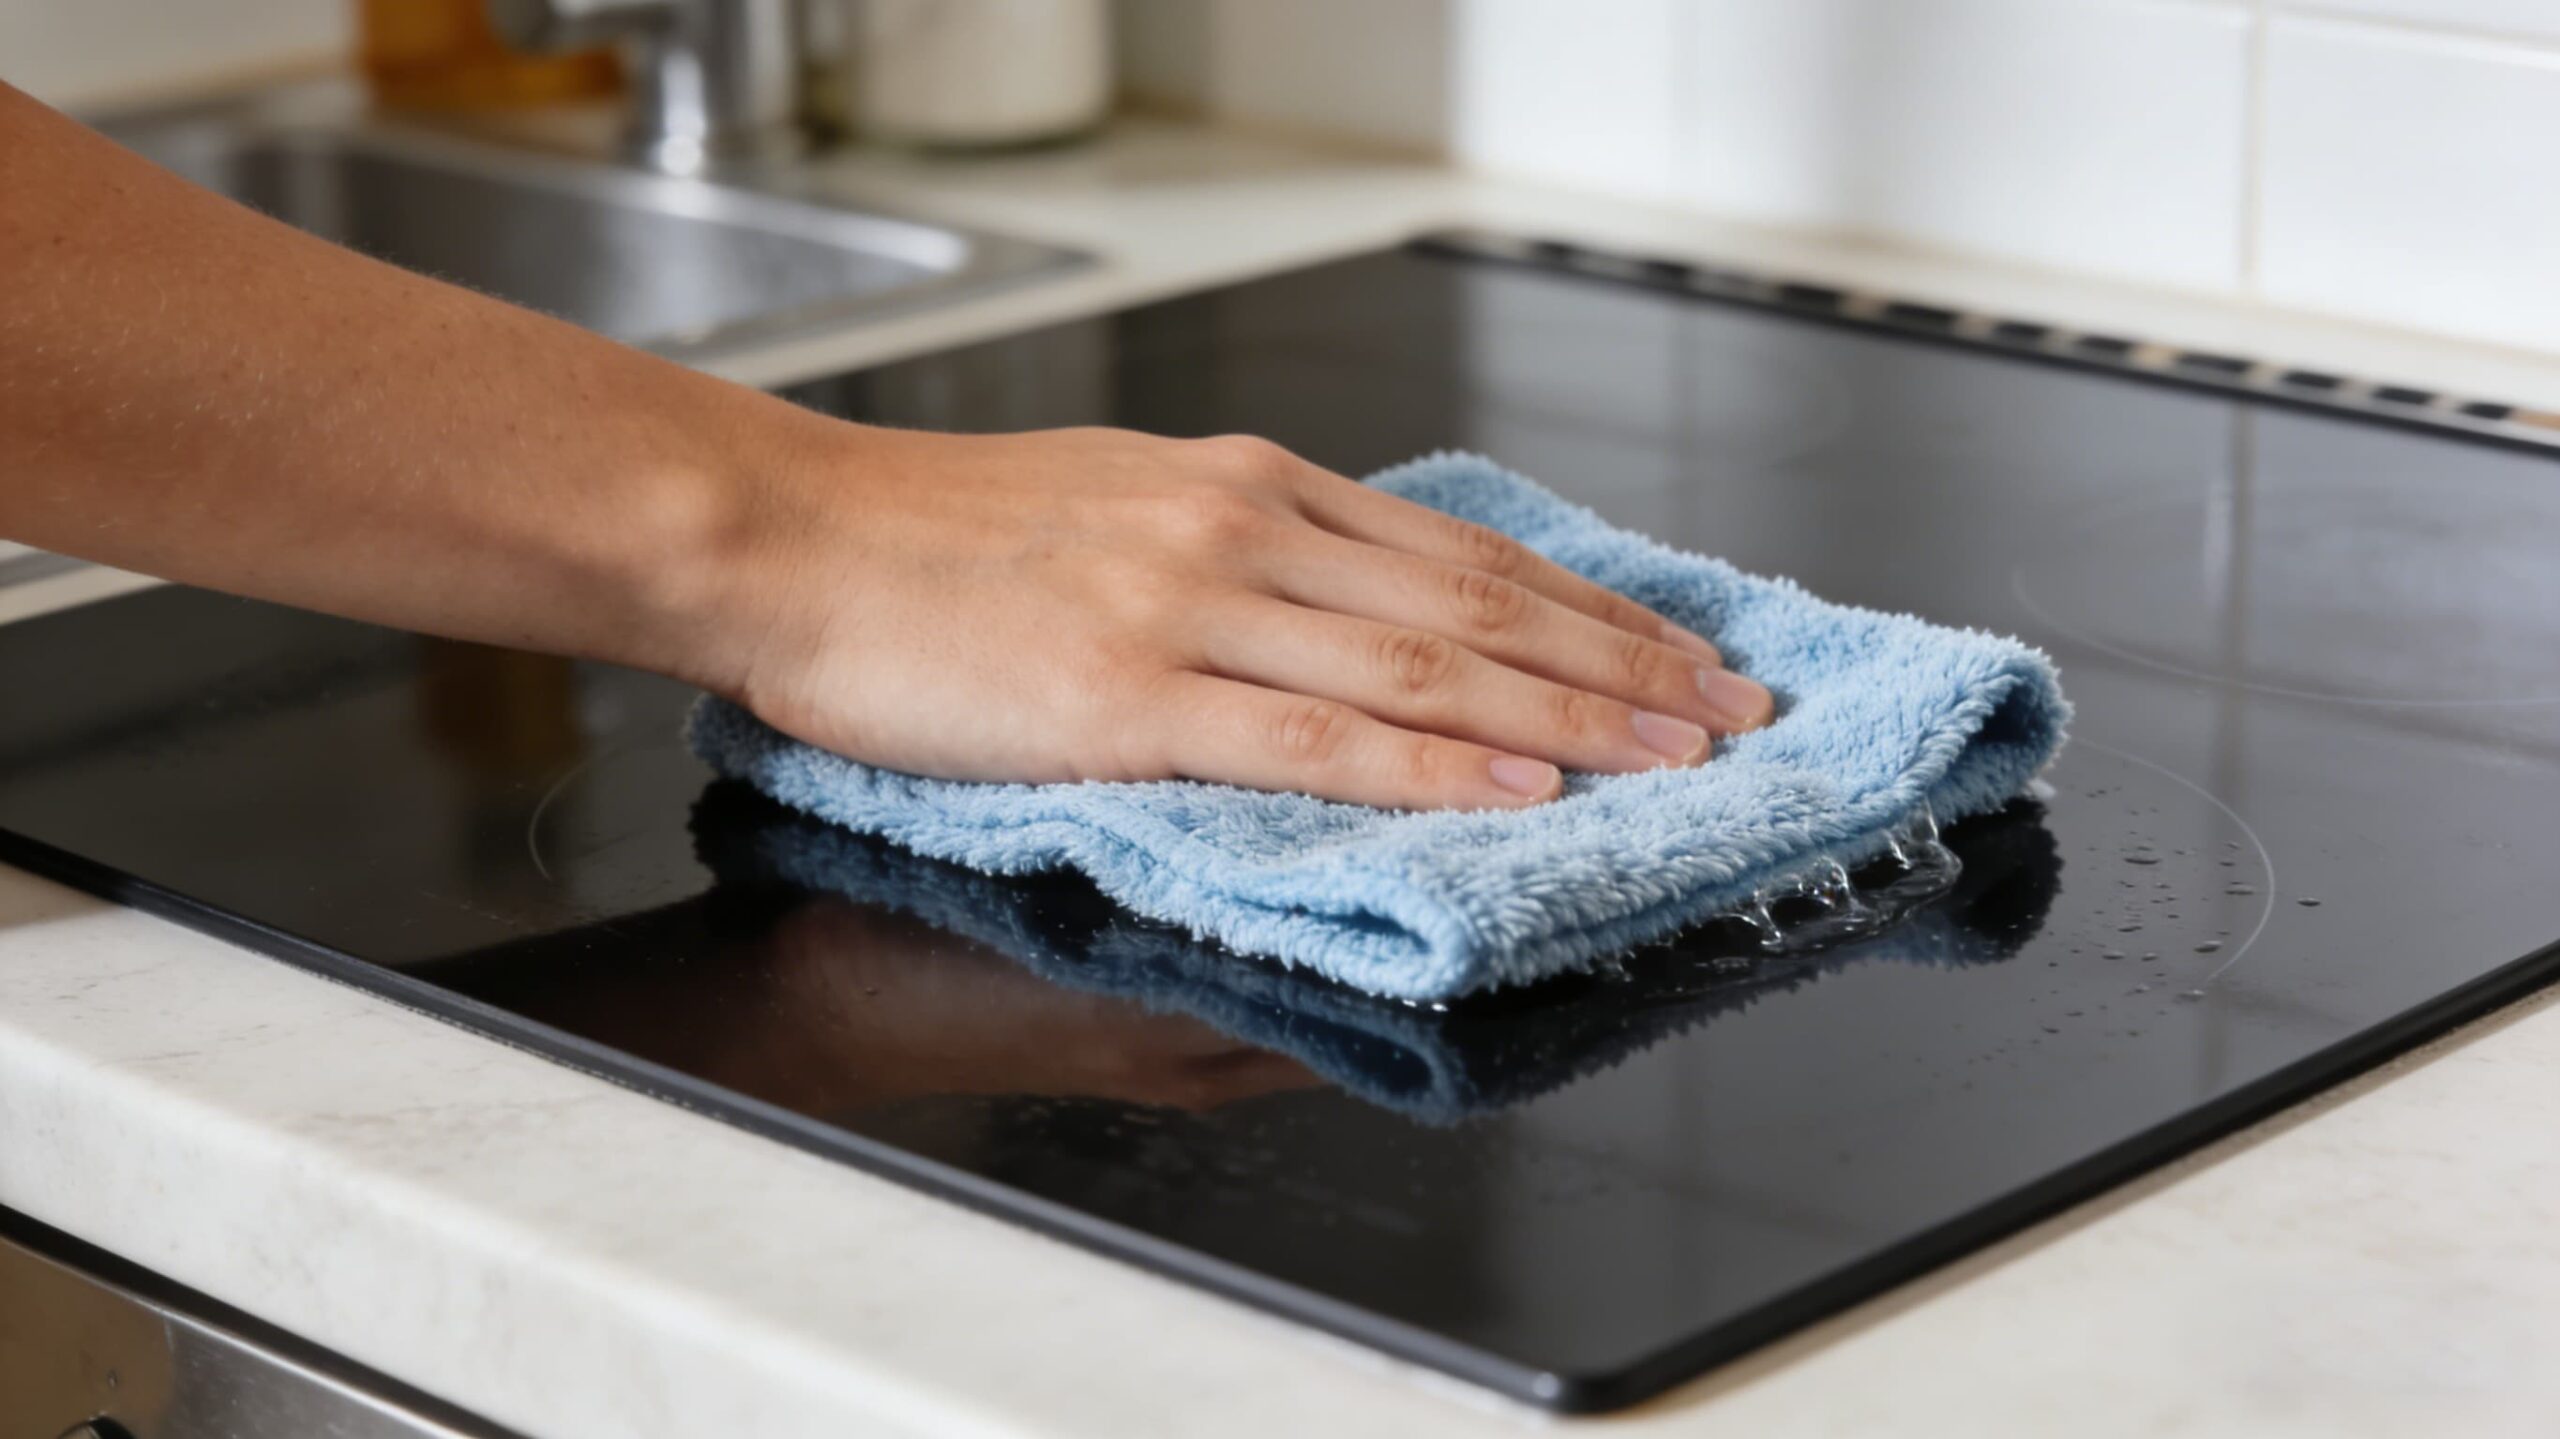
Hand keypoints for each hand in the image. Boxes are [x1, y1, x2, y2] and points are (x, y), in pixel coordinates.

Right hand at [706, 426, 1771, 809]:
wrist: (787, 533)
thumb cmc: (930, 538)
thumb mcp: (1115, 505)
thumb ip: (1240, 551)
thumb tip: (1348, 611)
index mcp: (1244, 487)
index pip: (1460, 555)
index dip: (1586, 609)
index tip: (1676, 649)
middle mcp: (1244, 529)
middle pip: (1477, 605)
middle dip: (1621, 662)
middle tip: (1730, 706)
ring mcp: (1193, 608)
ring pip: (1425, 669)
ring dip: (1567, 716)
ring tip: (1674, 755)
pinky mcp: (1130, 694)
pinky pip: (1315, 738)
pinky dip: (1431, 769)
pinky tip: (1515, 794)